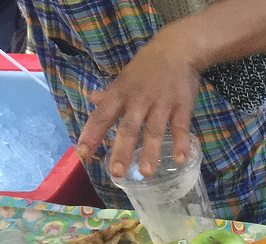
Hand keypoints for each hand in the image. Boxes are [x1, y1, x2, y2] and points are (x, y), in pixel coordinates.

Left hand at [76, 23, 201, 177]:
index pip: (102, 116)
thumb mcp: (125, 78)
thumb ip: (110, 93)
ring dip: (150, 152)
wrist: (177, 49)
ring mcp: (161, 104)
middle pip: (128, 128)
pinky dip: (182, 143)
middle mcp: (139, 101)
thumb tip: (92, 100)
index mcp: (121, 94)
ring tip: (146, 173)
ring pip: (154, 130)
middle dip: (122, 151)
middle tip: (117, 173)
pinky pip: (181, 127)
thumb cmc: (148, 66)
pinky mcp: (182, 106)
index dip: (92, 134)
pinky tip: (181, 159)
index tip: (83, 153)